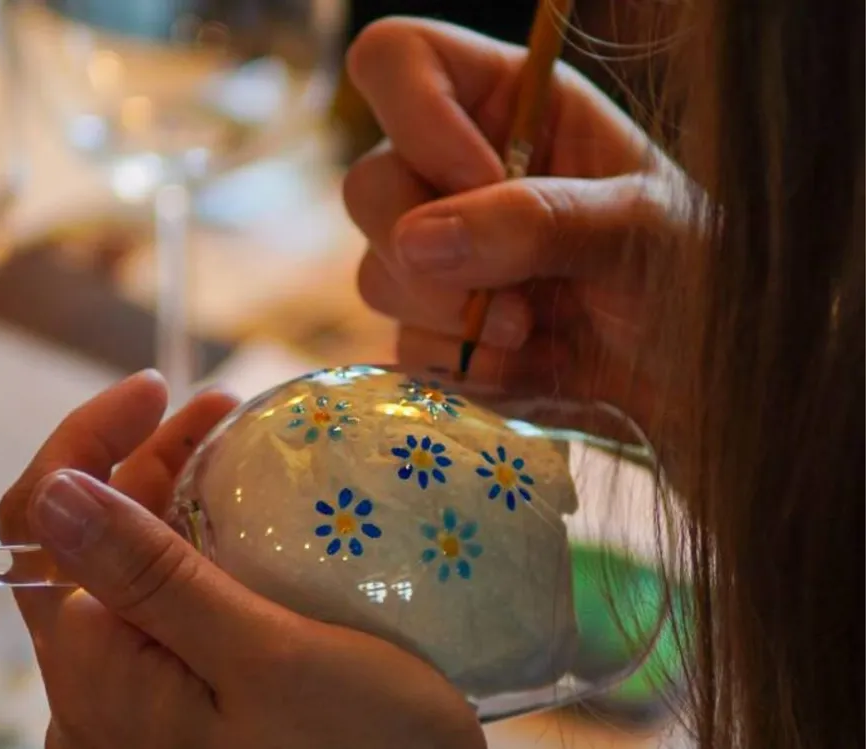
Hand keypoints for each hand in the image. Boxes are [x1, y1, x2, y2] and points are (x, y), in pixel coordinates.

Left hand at [0, 371, 483, 748]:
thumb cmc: (358, 745)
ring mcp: (150, 689)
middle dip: (142, 457)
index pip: (46, 529)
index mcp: (102, 676)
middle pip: (91, 539)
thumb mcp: (261, 654)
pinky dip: (204, 536)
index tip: (157, 390)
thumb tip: (57, 492)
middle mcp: (107, 686)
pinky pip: (176, 595)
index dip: (85, 444)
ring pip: (135, 563)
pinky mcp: (194, 686)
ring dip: (175, 491)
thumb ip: (151, 581)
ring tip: (235, 438)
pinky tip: (250, 510)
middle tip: (220, 406)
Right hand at [343, 18, 687, 434]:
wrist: (700, 386)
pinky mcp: (443, 332)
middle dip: (426, 250)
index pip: (402, 61)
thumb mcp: (642, 232)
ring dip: (451, 317)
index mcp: (516, 109)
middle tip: (513, 296)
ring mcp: (449, 259)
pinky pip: (406, 346)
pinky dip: (465, 367)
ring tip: (536, 333)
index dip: (416, 118)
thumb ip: (537, 221)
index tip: (479, 187)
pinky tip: (532, 367)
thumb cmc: (697, 285)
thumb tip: (416, 242)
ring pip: (378, 273)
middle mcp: (465, 177)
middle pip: (369, 184)